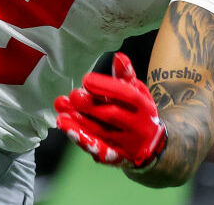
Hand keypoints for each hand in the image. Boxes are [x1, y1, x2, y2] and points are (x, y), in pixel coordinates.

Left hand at [55, 52, 166, 169]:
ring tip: (61, 114)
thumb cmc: (138, 111)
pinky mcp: (116, 157)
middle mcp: (138, 127)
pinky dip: (82, 140)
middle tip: (72, 95)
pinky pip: (99, 150)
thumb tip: (119, 57)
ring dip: (79, 123)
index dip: (107, 86)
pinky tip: (67, 129)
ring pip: (102, 133)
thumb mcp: (137, 92)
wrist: (152, 145)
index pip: (127, 95)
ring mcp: (127, 144)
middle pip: (112, 116)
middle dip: (90, 106)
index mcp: (144, 106)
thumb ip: (126, 77)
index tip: (86, 79)